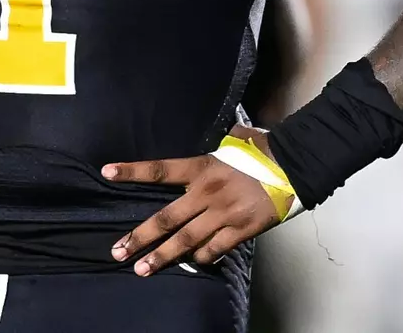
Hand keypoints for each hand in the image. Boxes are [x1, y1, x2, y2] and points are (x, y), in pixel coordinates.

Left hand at [101, 124, 285, 275]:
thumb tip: (214, 135)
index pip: (161, 170)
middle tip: (118, 252)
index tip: (107, 172)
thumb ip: (215, 146)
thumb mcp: (233, 142)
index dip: (133, 171)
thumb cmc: (263, 151)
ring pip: (186, 240)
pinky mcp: (241, 230)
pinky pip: (214, 250)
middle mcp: (207, 192)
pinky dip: (201, 258)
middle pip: (166, 218)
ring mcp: (223, 214)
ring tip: (142, 269)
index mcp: (203, 166)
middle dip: (140, 237)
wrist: (295, 167)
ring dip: (163, 256)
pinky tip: (191, 263)